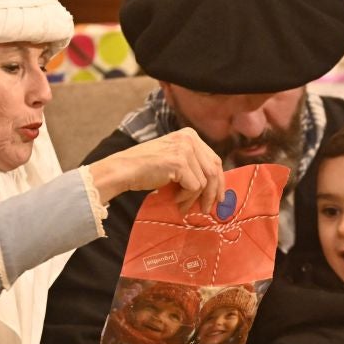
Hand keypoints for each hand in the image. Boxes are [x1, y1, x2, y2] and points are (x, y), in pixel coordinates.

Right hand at [88, 127, 224, 213]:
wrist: (123, 169)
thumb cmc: (145, 168)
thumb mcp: (173, 159)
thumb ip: (192, 165)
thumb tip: (214, 186)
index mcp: (190, 135)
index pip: (214, 159)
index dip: (219, 180)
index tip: (219, 197)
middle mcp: (190, 138)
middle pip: (214, 169)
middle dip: (214, 192)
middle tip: (208, 208)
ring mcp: (185, 149)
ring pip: (205, 181)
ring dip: (195, 198)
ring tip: (183, 206)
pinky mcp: (180, 162)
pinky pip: (195, 187)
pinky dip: (186, 198)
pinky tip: (174, 199)